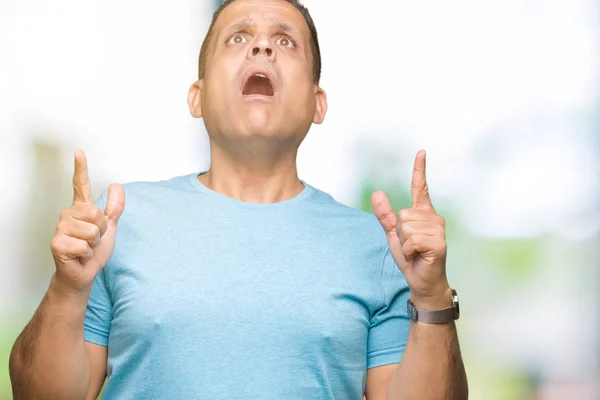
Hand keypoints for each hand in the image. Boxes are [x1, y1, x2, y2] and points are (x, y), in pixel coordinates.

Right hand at [50, 150, 124, 293]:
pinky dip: (87, 254)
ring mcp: (61, 229)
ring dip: (94, 243)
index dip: (80, 168)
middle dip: (102, 231)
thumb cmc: (93, 250)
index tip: (79, 152)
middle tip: (93, 240)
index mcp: (81, 209)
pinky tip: (79, 256)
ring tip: (86, 248)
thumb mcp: (110, 227)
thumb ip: (114, 208)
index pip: (80, 185)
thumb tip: (117, 185)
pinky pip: (85, 245)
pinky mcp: (58, 244)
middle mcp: (68, 215)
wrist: (84, 273)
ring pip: (92, 230)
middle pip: (96, 214)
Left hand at [372, 150, 450, 308]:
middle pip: (402, 214)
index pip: (420, 187)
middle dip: (400, 233)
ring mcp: (438, 230)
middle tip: (410, 246)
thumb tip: (377, 193)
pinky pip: (411, 240)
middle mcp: (434, 218)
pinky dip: (408, 251)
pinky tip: (418, 256)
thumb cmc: (411, 258)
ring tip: (415, 251)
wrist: (422, 281)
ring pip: (406, 226)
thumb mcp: (394, 235)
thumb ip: (385, 216)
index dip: (419, 169)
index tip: (421, 151)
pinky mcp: (438, 243)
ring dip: (404, 243)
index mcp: (423, 214)